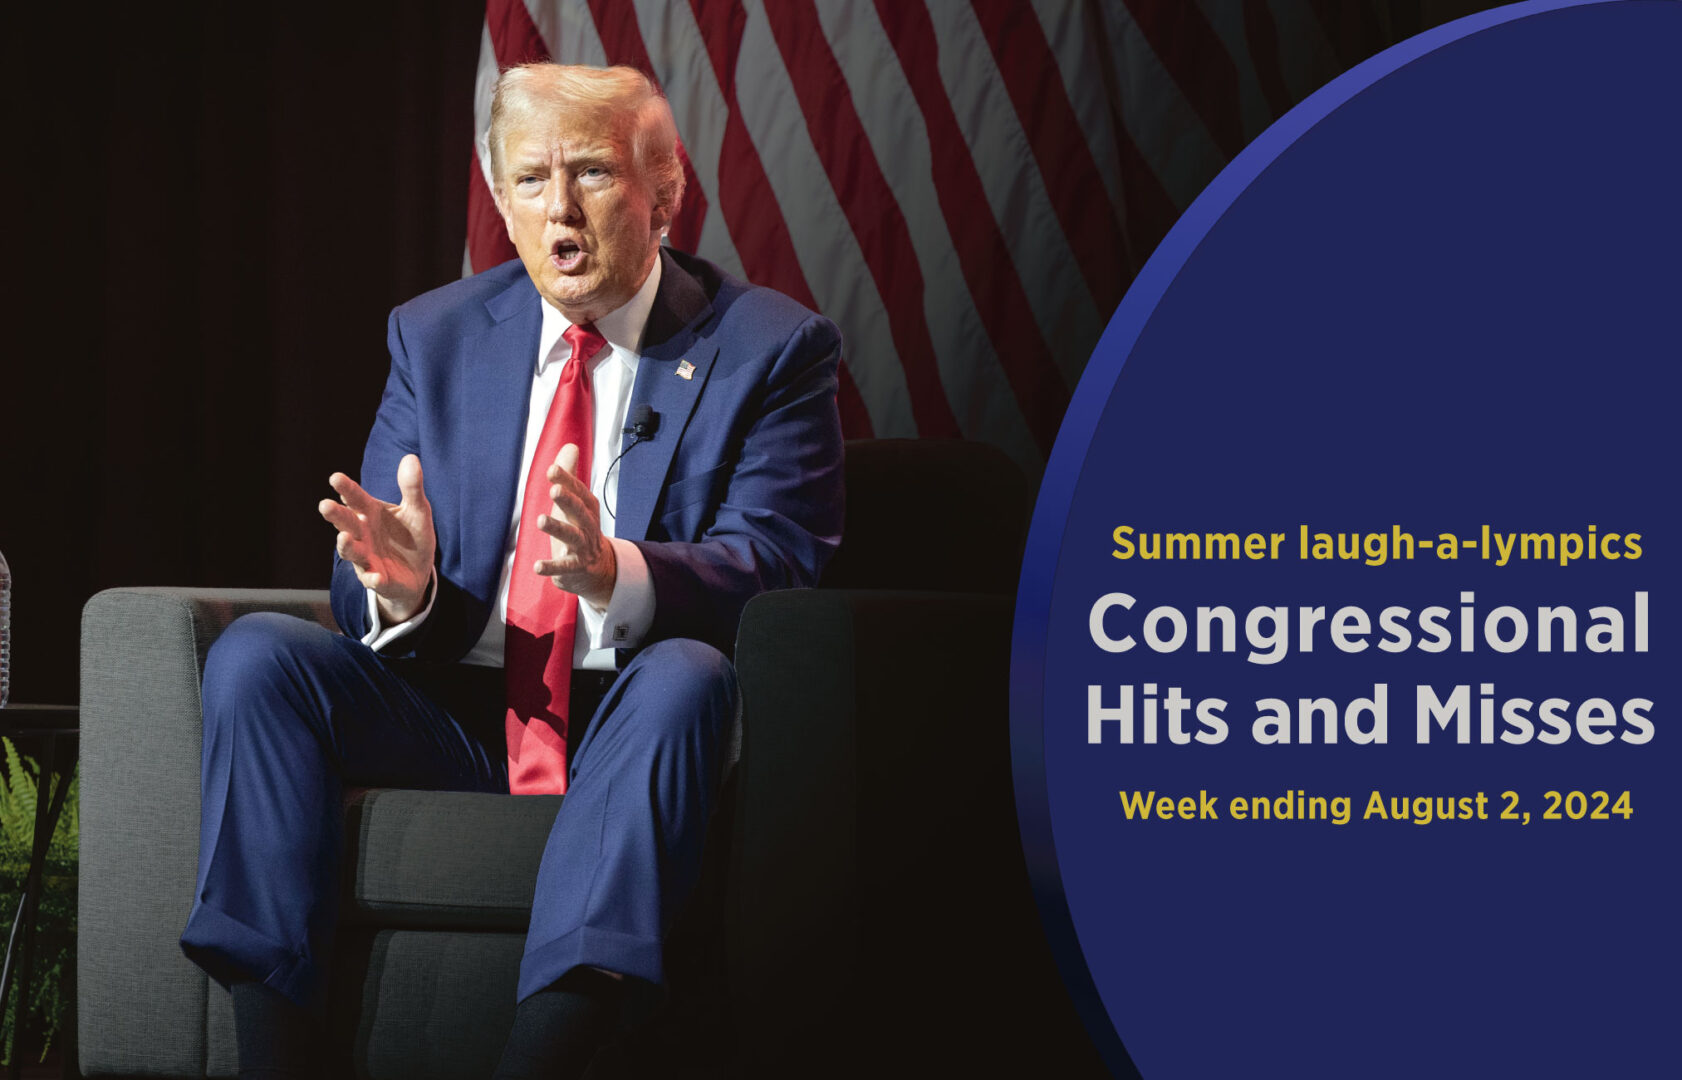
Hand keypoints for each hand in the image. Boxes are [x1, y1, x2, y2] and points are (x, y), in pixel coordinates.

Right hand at [319, 454, 436, 622]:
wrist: (417, 572)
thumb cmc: (411, 536)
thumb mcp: (418, 510)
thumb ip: (412, 487)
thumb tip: (411, 457)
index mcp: (370, 513)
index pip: (355, 498)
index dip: (346, 488)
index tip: (335, 477)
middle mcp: (362, 534)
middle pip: (346, 523)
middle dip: (336, 515)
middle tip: (325, 505)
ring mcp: (367, 558)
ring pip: (352, 552)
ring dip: (347, 546)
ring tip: (343, 538)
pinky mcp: (378, 579)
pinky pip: (374, 580)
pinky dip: (373, 578)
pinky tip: (376, 576)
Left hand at [533, 443, 616, 609]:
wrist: (598, 568)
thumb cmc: (581, 529)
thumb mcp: (576, 502)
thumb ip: (570, 476)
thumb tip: (571, 446)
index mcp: (587, 508)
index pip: (579, 491)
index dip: (567, 480)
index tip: (552, 469)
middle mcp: (588, 526)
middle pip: (579, 511)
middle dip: (568, 500)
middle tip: (554, 490)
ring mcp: (582, 547)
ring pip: (572, 536)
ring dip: (557, 528)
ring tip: (540, 520)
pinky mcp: (575, 567)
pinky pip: (564, 567)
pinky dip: (551, 567)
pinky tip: (537, 566)